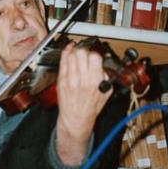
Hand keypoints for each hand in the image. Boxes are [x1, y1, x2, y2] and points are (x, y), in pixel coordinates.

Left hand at [56, 41, 111, 165]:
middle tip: (84, 52)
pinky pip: (62, 62)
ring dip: (74, 51)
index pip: (95, 57)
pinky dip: (65, 54)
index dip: (94, 54)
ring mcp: (70, 79)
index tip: (93, 55)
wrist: (76, 118)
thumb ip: (106, 76)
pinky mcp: (61, 80)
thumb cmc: (90, 107)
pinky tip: (68, 51)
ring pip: (71, 56)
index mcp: (95, 81)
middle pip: (81, 53)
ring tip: (76, 51)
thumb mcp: (106, 93)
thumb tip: (103, 64)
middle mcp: (82, 79)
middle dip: (84, 50)